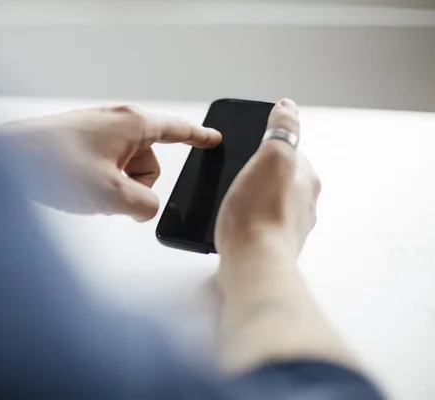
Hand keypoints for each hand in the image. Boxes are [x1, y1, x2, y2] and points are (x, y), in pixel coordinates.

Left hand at [0, 105, 220, 220]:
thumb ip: (144, 205)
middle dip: (132, 188)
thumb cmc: (48, 164)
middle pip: (149, 166)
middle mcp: (116, 123)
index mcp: (133, 124)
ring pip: (125, 173)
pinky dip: (96, 185)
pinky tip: (73, 188)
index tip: (214, 139)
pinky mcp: (80, 145)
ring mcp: (96, 133)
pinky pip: (104, 170)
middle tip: (104, 193)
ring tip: (83, 190)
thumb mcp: (110, 194)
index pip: (178, 130)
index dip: (199, 138)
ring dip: (111, 190)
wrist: (1, 159)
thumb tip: (145, 208)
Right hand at [214, 99, 320, 267]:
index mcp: (306, 180)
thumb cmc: (258, 214)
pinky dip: (249, 222)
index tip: (250, 152)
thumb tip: (288, 107)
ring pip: (271, 204)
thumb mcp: (271, 158)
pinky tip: (235, 224)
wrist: (252, 262)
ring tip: (234, 202)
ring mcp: (289, 228)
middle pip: (281, 180)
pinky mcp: (271, 246)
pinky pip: (261, 226)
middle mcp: (304, 205)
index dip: (267, 149)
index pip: (291, 153)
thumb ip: (282, 130)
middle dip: (260, 176)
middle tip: (238, 177)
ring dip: (255, 200)